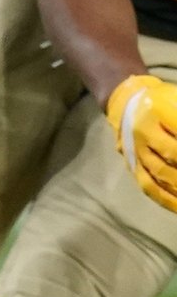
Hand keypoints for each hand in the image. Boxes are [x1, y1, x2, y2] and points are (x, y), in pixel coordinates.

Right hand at [106, 74, 176, 211]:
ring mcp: (136, 152)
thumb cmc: (160, 99)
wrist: (125, 102)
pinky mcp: (133, 165)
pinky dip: (165, 198)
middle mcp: (143, 134)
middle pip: (172, 155)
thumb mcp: (176, 100)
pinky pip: (148, 185)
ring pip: (160, 174)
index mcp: (157, 113)